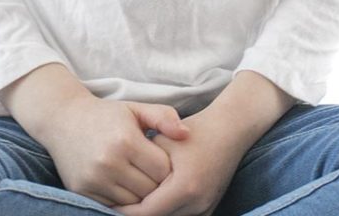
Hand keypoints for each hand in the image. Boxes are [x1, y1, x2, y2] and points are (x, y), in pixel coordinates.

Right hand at [41, 96, 190, 208]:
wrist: (63, 119)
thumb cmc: (106, 115)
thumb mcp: (135, 108)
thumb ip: (163, 117)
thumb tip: (186, 134)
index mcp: (126, 140)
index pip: (162, 169)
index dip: (167, 166)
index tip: (162, 158)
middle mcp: (109, 162)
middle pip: (150, 189)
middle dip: (155, 183)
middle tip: (151, 170)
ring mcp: (94, 179)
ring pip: (134, 202)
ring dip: (139, 193)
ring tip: (138, 176)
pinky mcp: (83, 191)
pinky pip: (114, 206)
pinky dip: (121, 199)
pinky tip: (122, 183)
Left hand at [110, 109, 247, 215]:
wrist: (229, 131)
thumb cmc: (194, 131)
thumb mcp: (164, 141)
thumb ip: (144, 164)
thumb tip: (123, 181)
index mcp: (184, 188)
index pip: (147, 212)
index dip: (125, 210)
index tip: (109, 203)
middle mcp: (197, 204)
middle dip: (136, 214)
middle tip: (116, 206)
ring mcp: (206, 209)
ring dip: (151, 214)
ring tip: (131, 204)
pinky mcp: (209, 208)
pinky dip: (166, 212)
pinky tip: (153, 202)